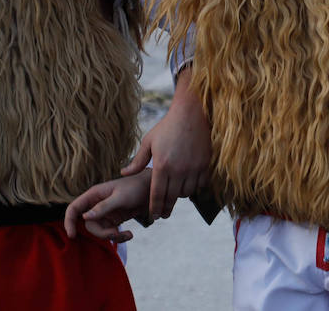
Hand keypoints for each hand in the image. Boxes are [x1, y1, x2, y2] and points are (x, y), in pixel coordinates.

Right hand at [64, 169, 150, 242]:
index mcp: (94, 195)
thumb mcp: (120, 198)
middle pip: (88, 225)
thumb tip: (84, 218)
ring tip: (128, 235)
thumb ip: (102, 207)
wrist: (152, 189)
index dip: (68, 222)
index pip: (74, 208)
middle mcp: (97, 204)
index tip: (72, 236)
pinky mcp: (114, 220)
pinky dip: (119, 237)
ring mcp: (105, 213)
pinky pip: (110, 233)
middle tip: (115, 234)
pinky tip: (130, 235)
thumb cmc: (135, 187)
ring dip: (112, 237)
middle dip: (101, 233)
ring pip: (100, 231)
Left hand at [121, 66, 211, 219]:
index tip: (153, 215)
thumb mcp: (149, 141)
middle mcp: (179, 169)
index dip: (154, 208)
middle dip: (166, 209)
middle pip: (172, 198)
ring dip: (179, 196)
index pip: (157, 194)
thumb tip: (123, 173)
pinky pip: (200, 184)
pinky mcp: (205, 164)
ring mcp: (194, 168)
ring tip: (174, 196)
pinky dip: (194, 187)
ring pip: (186, 193)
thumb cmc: (167, 127)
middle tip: (163, 214)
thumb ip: (137, 161)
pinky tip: (188, 185)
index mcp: (162, 165)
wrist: (191, 113)